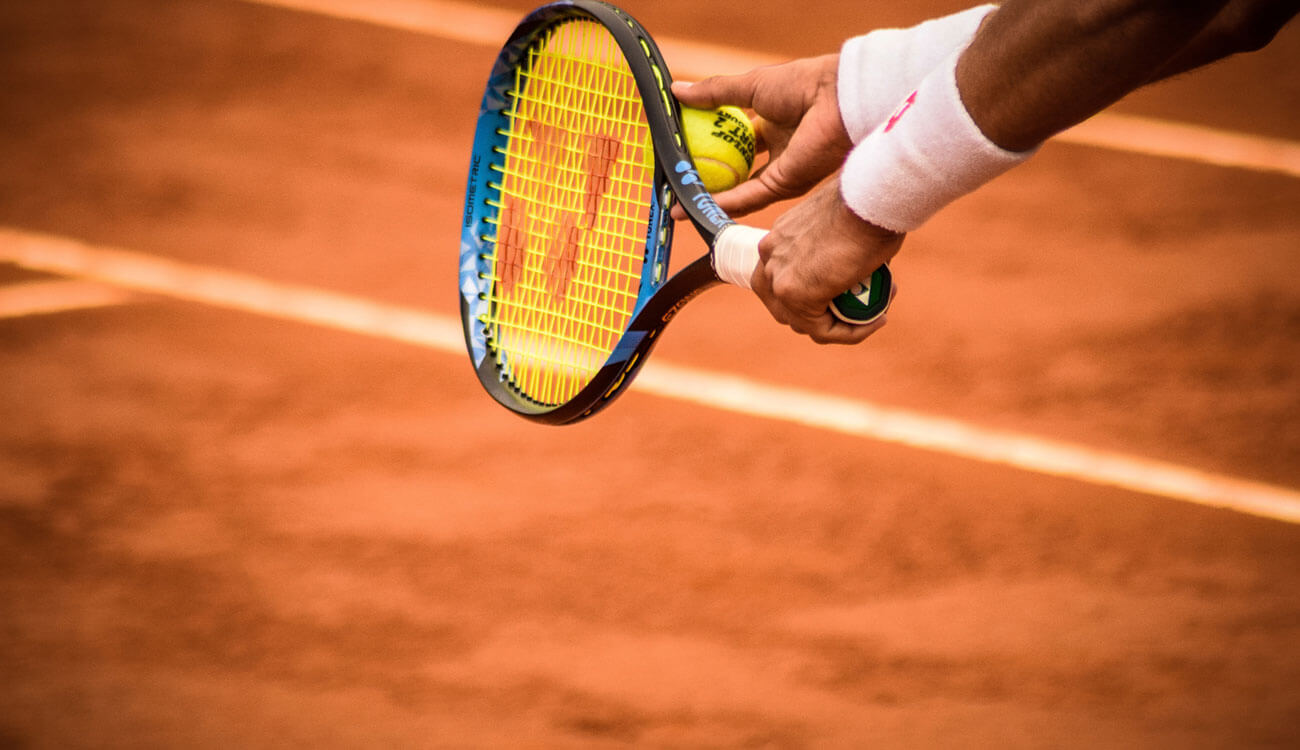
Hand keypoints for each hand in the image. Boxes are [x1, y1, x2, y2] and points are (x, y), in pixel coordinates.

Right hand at [671, 54, 852, 216]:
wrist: (836, 99)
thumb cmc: (801, 84)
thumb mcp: (749, 86)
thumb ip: (713, 93)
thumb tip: (676, 92)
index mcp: (771, 123)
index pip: (733, 140)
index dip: (707, 144)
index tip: (681, 149)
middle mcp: (777, 150)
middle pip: (735, 169)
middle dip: (706, 177)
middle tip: (676, 181)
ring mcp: (780, 170)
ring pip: (738, 190)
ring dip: (708, 197)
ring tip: (677, 203)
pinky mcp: (784, 186)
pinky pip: (747, 197)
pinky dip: (721, 202)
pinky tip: (695, 205)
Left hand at [752, 177, 903, 343]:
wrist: (869, 198)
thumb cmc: (868, 202)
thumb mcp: (843, 223)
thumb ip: (836, 247)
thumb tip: (855, 268)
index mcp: (778, 238)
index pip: (783, 279)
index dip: (814, 295)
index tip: (849, 293)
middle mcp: (770, 257)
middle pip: (785, 306)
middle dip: (823, 314)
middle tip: (860, 309)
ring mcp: (778, 277)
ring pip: (804, 323)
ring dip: (841, 325)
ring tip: (876, 313)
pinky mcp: (794, 294)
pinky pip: (822, 330)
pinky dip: (850, 333)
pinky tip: (877, 320)